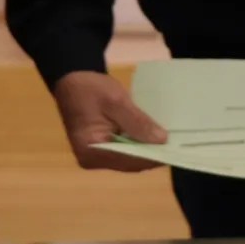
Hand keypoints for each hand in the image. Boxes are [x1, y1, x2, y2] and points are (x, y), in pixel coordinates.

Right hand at [52, 70, 166, 171]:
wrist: (71, 80)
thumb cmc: (90, 88)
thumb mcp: (116, 100)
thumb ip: (138, 122)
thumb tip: (161, 140)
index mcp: (90, 149)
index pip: (128, 160)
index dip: (152, 156)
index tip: (173, 149)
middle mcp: (90, 159)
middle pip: (129, 163)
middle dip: (150, 154)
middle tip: (174, 144)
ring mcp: (93, 157)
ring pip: (127, 160)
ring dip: (144, 150)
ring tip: (165, 141)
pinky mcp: (98, 150)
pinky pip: (122, 153)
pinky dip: (135, 146)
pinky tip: (149, 137)